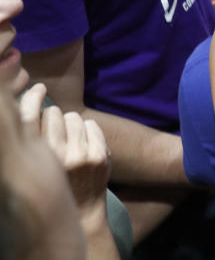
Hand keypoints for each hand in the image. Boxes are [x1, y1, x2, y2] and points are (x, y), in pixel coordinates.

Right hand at [20, 84, 110, 218]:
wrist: (81, 210)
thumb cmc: (54, 182)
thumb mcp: (37, 163)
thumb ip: (33, 139)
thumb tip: (32, 105)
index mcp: (35, 158)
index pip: (30, 117)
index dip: (31, 98)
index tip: (36, 89)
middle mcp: (56, 156)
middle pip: (53, 113)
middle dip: (54, 117)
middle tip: (55, 131)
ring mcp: (81, 155)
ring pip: (74, 117)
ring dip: (71, 124)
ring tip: (70, 141)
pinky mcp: (100, 155)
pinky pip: (91, 124)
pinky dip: (88, 129)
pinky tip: (84, 143)